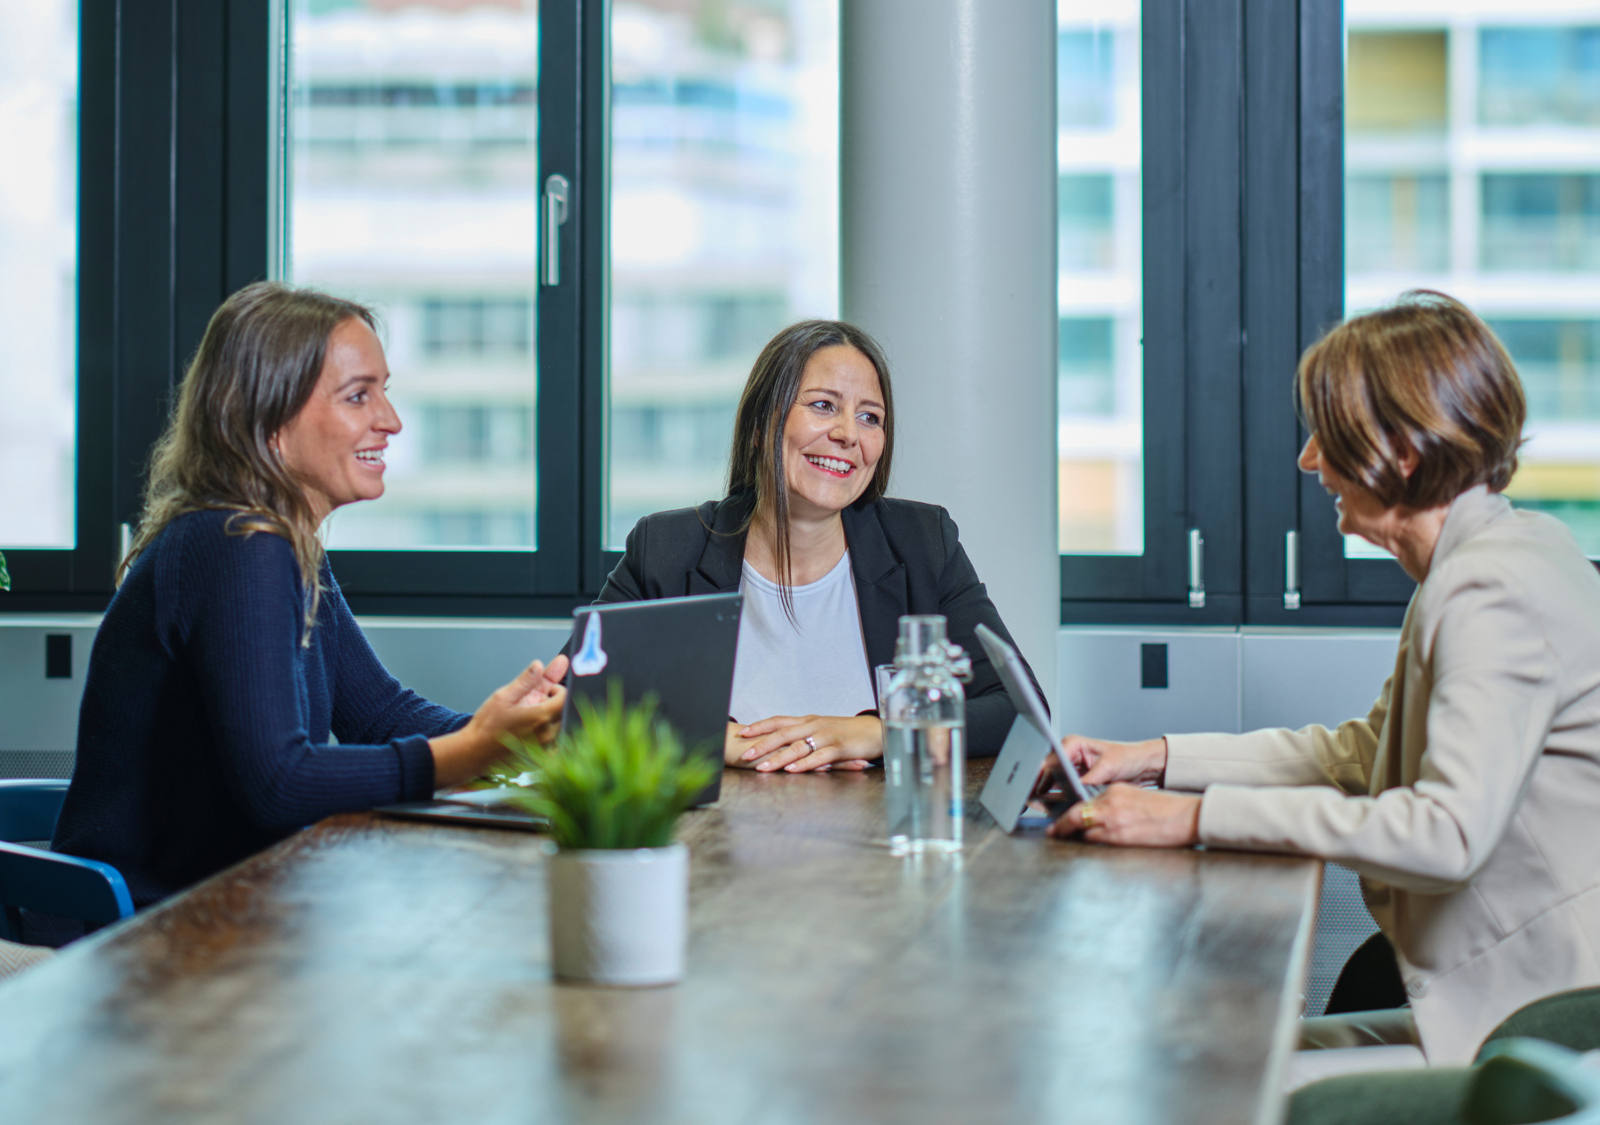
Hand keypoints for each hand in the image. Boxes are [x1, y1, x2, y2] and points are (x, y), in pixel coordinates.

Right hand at [430, 659, 567, 787]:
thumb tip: (539, 665)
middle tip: (531, 704)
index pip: (566, 698)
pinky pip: (552, 743)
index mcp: (541, 717)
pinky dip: (544, 734)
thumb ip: (526, 680)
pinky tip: (527, 733)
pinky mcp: (541, 759)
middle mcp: (547, 735)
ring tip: (526, 719)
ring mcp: (545, 749)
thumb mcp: (503, 697)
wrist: (474, 754)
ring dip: (548, 719)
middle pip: (564, 712)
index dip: (558, 690)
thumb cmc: (486, 727)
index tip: (545, 690)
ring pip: (558, 727)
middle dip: (552, 703)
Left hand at [727, 714, 880, 772]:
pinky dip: (803, 764)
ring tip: (762, 767)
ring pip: (797, 746)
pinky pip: (818, 756)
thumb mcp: (824, 730)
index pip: (779, 721)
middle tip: (746, 754)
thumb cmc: (849, 733)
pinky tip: (792, 770)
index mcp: (809, 721)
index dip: (761, 726)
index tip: (743, 733)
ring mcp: (826, 736)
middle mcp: (814, 725)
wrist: (876, 730)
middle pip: (783, 733)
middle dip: (762, 744)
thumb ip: (806, 736)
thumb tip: (786, 746)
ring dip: (778, 757)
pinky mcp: (839, 747)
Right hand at [1033, 734, 1166, 797]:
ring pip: (1051, 782)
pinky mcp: (1077, 780)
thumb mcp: (1109, 767)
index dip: (1040, 775)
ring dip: (1047, 794)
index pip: (1050, 760)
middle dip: (1040, 787)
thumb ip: (1091, 778)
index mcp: (1073, 744)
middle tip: (1033, 801)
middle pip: (1047, 772)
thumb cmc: (1128, 758)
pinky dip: (1057, 798)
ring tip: (1040, 807)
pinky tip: (1053, 808)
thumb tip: (1078, 790)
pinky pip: (1062, 790)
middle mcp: (1069, 754)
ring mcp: (1072, 768)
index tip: (1035, 788)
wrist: (1142, 765)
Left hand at [1046, 784, 1201, 847]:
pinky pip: (1095, 841)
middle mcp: (1109, 803)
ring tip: (1065, 840)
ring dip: (1073, 837)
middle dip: (1061, 825)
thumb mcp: (1134, 797)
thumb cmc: (1165, 810)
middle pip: (1076, 814)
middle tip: (1053, 831)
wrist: (1186, 816)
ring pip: (1082, 830)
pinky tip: (1084, 846)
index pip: (1085, 801)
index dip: (1070, 810)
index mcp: (1114, 791)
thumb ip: (1114, 802)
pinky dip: (1087, 844)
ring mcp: (1112, 820)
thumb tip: (1099, 815)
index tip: (1061, 817)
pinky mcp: (1119, 836)